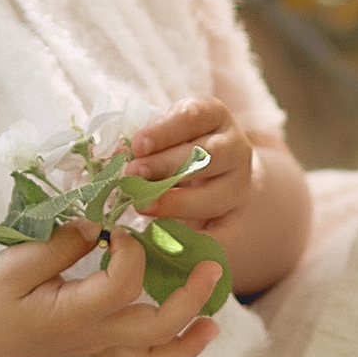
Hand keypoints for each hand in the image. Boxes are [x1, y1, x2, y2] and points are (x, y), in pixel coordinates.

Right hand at [0, 222, 223, 356]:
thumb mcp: (16, 264)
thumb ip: (62, 244)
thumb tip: (100, 223)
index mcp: (74, 313)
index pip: (124, 283)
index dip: (131, 248)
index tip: (119, 225)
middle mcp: (93, 336)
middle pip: (156, 325)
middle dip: (190, 297)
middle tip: (211, 264)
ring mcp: (97, 348)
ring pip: (154, 356)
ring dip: (189, 340)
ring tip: (215, 320)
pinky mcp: (96, 349)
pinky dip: (170, 355)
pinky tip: (193, 336)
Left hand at [127, 97, 264, 239]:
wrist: (211, 171)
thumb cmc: (176, 146)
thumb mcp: (162, 132)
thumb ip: (143, 143)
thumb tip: (117, 156)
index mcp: (214, 116)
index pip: (192, 118)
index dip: (164, 132)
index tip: (137, 145)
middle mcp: (235, 147)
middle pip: (206, 156)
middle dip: (166, 167)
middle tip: (133, 175)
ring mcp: (240, 184)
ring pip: (215, 196)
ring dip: (176, 202)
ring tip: (142, 205)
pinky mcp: (237, 216)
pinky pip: (226, 232)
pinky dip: (202, 239)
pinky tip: (174, 240)